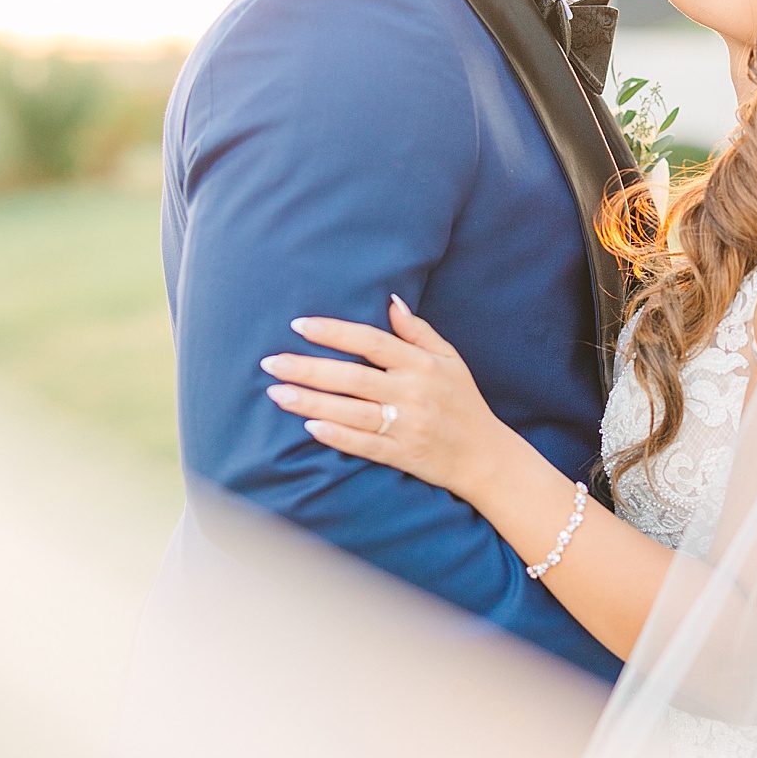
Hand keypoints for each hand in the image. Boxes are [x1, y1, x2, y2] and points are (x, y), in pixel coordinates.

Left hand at [262, 297, 516, 502]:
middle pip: (353, 377)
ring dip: (311, 402)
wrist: (485, 457)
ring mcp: (407, 426)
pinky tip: (310, 428)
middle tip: (271, 362)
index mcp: (423, 365)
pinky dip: (337, 436)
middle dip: (308, 368)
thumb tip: (390, 300)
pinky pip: (364, 445)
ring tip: (276, 393)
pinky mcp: (403, 455)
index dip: (335, 332)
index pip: (372, 341)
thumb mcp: (450, 359)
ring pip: (351, 412)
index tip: (300, 325)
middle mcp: (414, 393)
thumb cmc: (463, 402)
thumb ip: (418, 331)